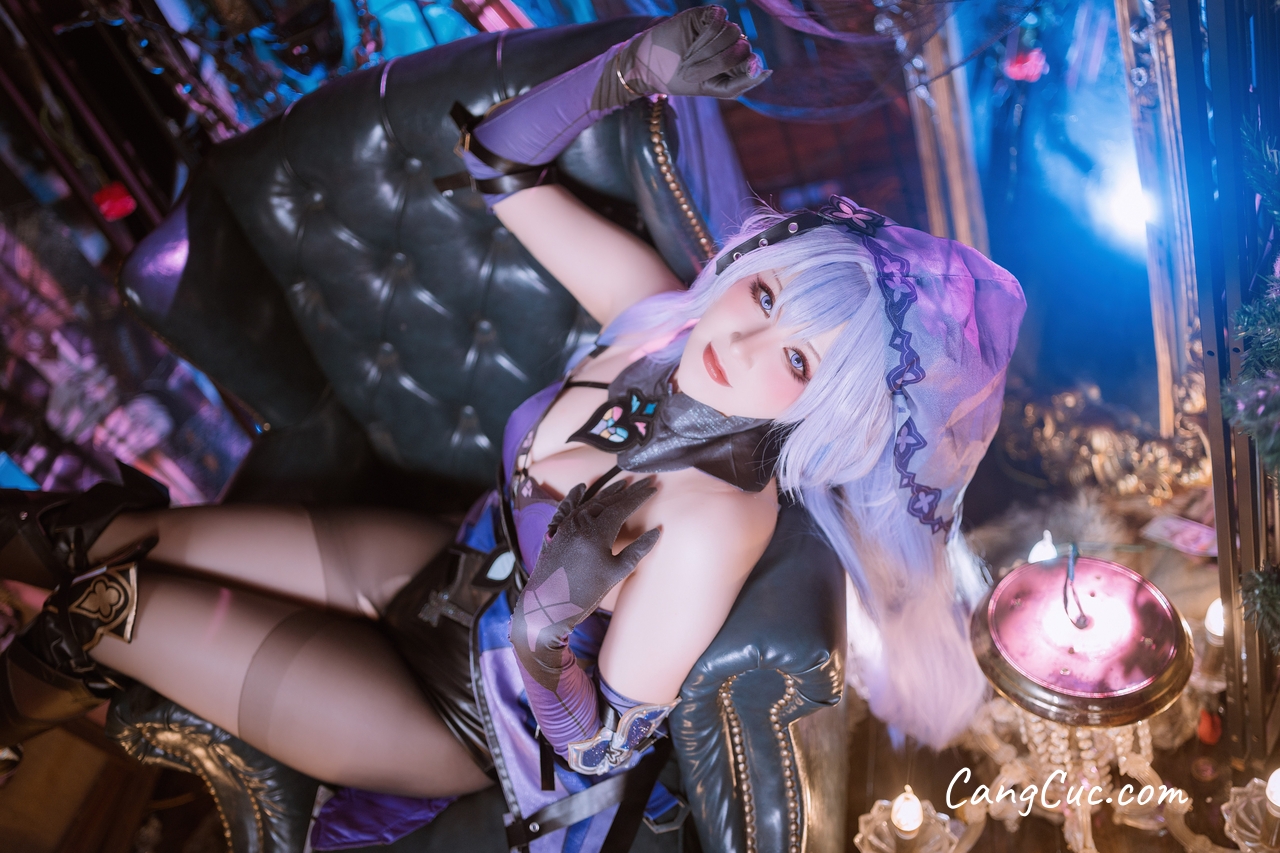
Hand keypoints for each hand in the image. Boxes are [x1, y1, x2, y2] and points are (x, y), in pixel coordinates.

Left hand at [510, 478, 660, 689]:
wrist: (546, 606)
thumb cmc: (583, 593)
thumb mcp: (615, 573)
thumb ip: (637, 550)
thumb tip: (656, 531)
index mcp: (597, 531)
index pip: (623, 506)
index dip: (639, 495)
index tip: (653, 485)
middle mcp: (580, 522)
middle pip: (608, 500)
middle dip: (628, 490)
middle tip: (644, 480)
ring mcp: (564, 525)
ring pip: (589, 502)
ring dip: (607, 491)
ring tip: (622, 482)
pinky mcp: (554, 532)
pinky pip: (565, 508)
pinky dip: (574, 496)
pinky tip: (581, 486)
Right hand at [609, 6, 769, 104]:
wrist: (644, 63)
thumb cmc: (674, 78)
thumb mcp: (706, 88)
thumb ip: (738, 83)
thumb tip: (765, 70)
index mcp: (732, 68)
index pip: (753, 64)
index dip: (748, 66)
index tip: (736, 70)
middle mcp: (729, 46)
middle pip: (744, 47)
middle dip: (720, 59)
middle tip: (695, 67)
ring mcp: (719, 29)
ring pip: (733, 31)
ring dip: (709, 46)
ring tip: (689, 55)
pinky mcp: (706, 15)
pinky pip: (719, 16)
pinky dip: (707, 30)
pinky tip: (693, 39)